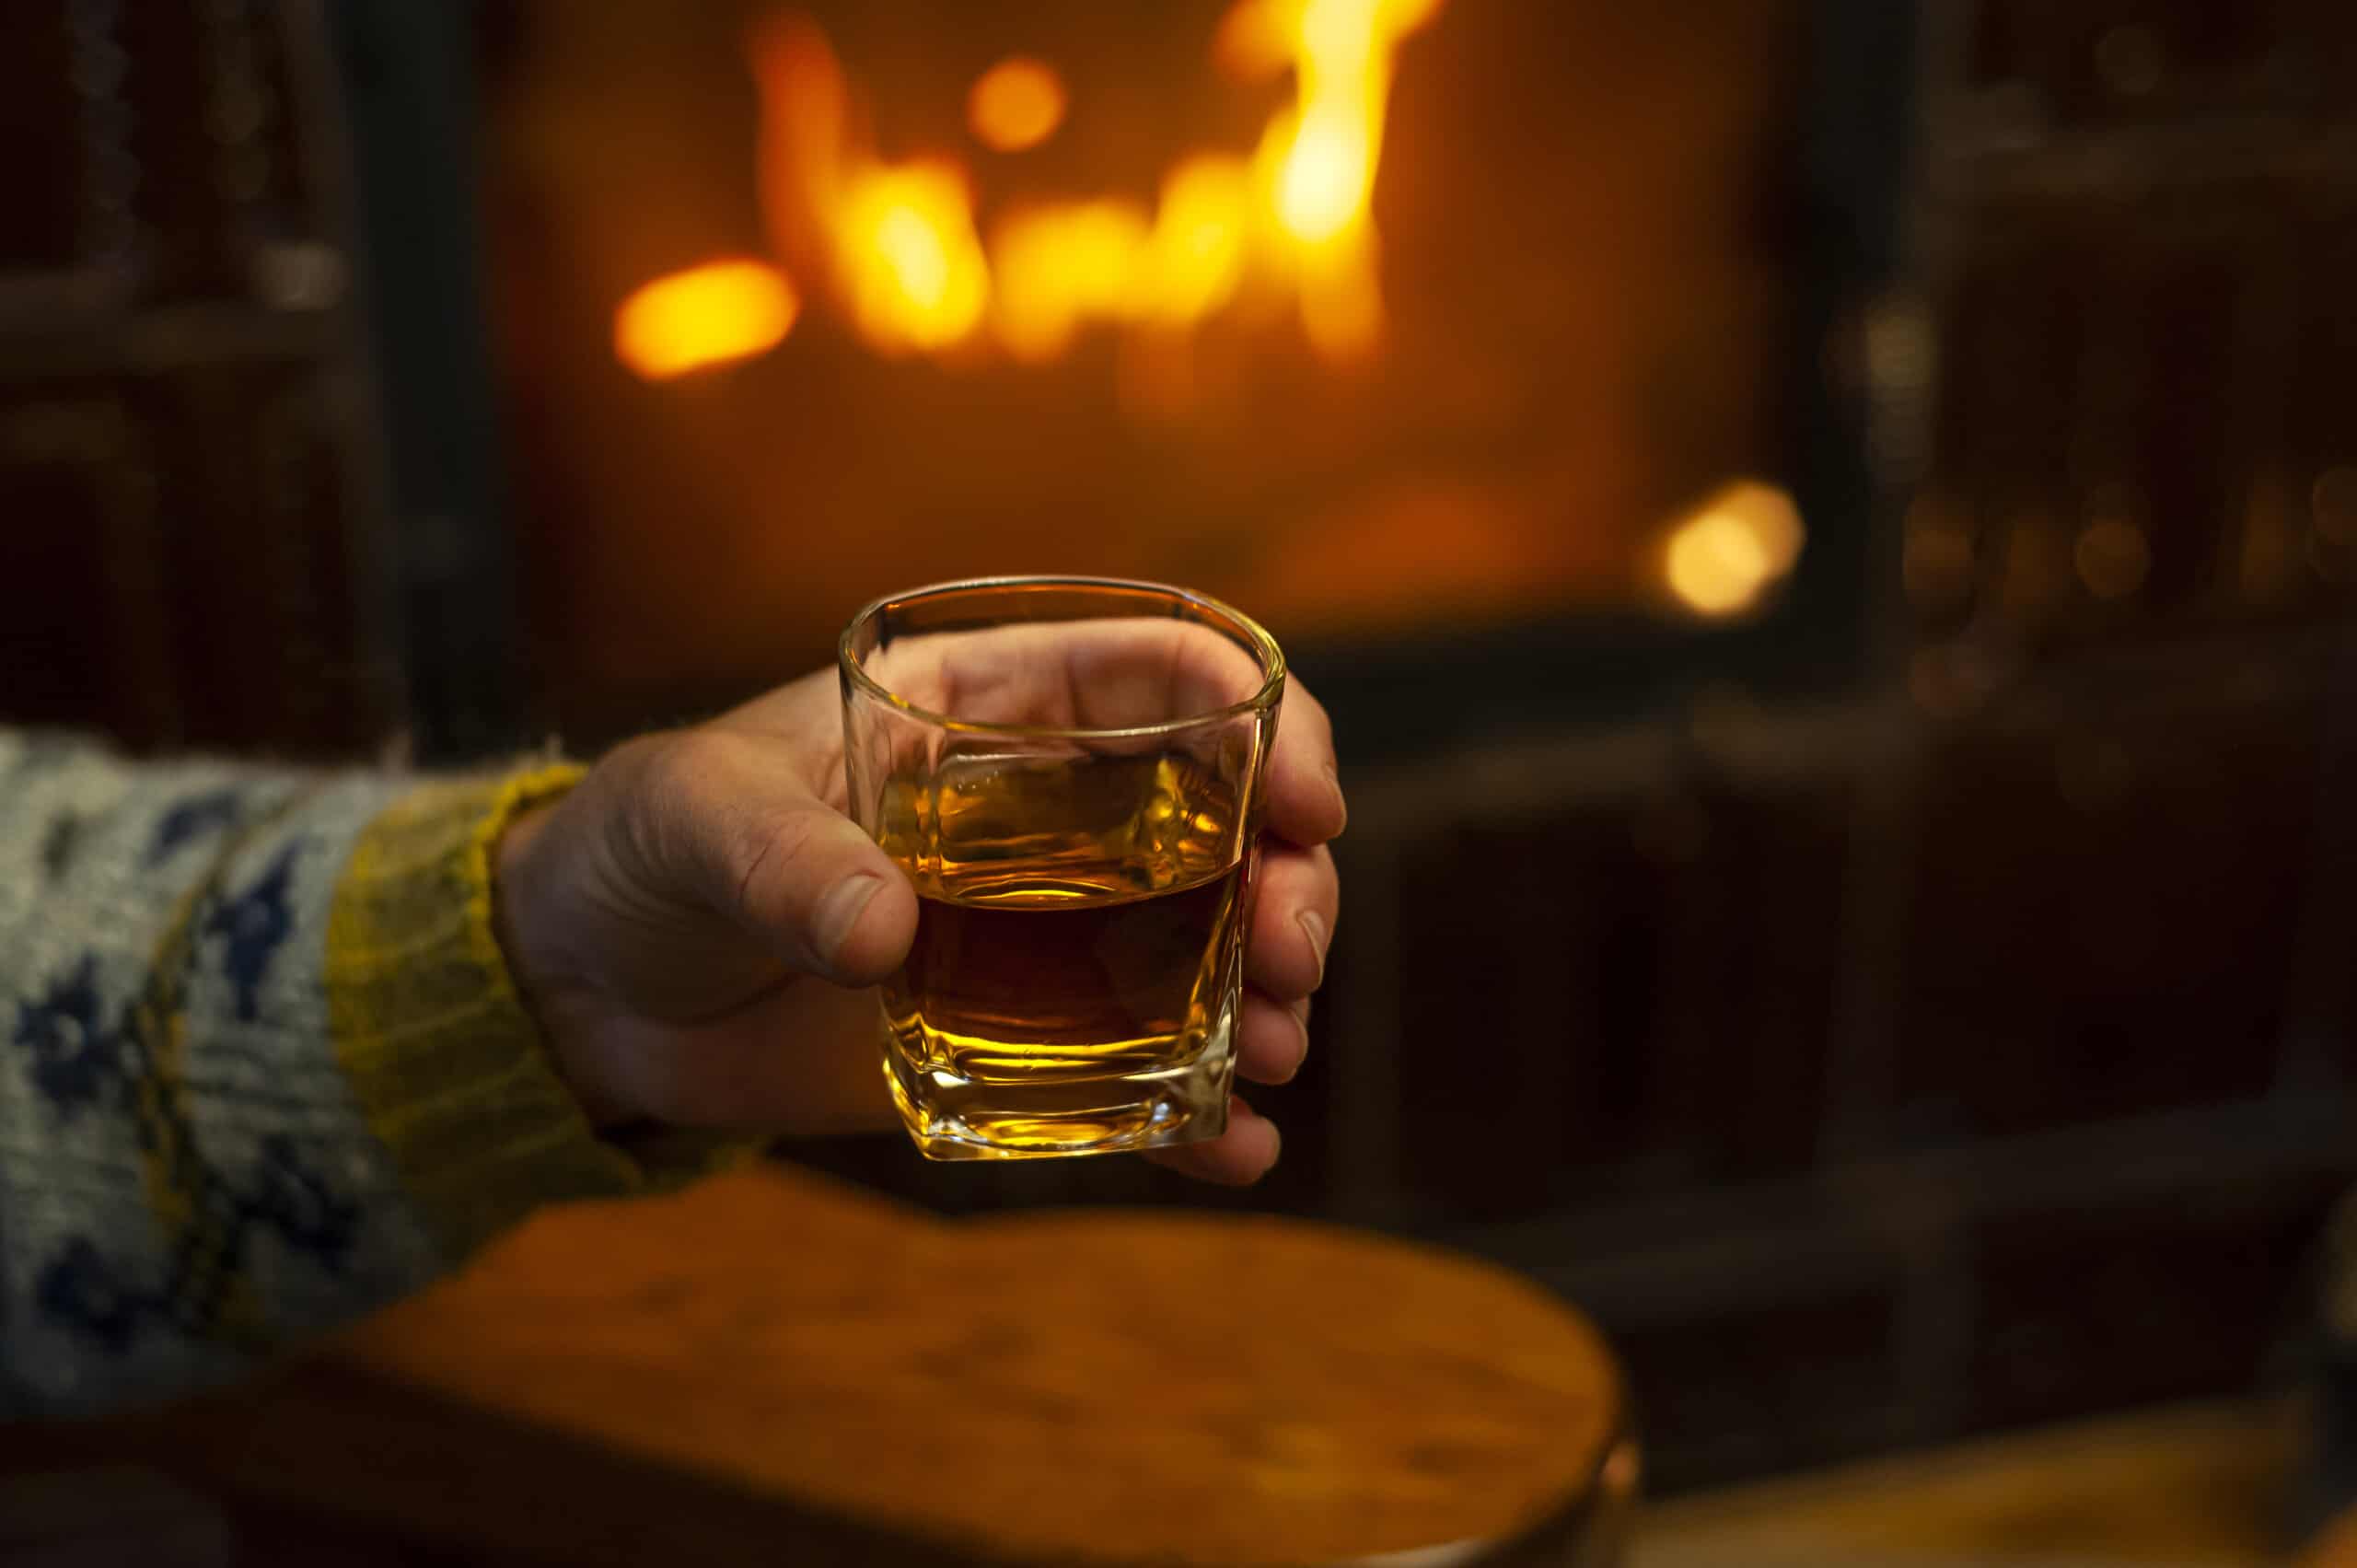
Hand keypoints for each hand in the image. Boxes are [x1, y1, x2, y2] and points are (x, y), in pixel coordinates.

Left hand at [492, 646, 1343, 1184]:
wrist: (588, 994)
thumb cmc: (638, 851)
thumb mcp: (692, 822)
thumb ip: (781, 859)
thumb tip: (885, 932)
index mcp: (989, 707)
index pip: (1170, 675)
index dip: (1266, 720)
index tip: (1305, 805)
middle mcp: (1048, 815)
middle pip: (1226, 820)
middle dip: (1289, 880)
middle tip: (1285, 952)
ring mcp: (1043, 934)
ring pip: (1208, 944)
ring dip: (1266, 992)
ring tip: (1270, 1050)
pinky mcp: (1016, 1041)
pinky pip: (1138, 1073)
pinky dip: (1198, 1111)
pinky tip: (1234, 1147)